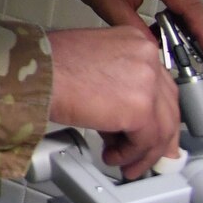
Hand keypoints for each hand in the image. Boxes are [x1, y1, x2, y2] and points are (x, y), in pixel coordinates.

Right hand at [48, 26, 181, 178]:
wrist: (34, 72)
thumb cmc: (49, 64)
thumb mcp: (94, 62)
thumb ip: (119, 82)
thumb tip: (127, 116)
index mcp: (136, 41)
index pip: (160, 84)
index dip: (156, 113)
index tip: (152, 130)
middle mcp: (147, 57)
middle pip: (168, 106)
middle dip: (157, 137)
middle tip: (144, 153)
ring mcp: (147, 81)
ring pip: (161, 128)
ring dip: (142, 151)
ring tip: (123, 160)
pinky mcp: (141, 108)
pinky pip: (145, 141)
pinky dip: (130, 155)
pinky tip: (113, 156)